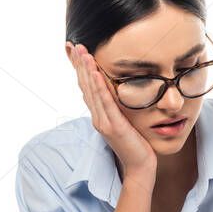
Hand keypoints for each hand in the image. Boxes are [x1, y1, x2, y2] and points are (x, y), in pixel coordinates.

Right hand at [68, 42, 156, 180]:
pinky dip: (100, 87)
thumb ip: (118, 106)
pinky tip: (97, 73)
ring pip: (92, 92)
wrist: (140, 167)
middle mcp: (97, 116)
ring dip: (87, 71)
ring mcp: (103, 122)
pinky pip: (105, 103)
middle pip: (85, 86)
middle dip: (78, 64)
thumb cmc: (136, 144)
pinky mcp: (113, 127)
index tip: (73, 50)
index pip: (86, 86)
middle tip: (73, 45)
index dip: (79, 68)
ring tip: (83, 53)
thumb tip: (117, 90)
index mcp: (99, 114)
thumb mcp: (125, 120)